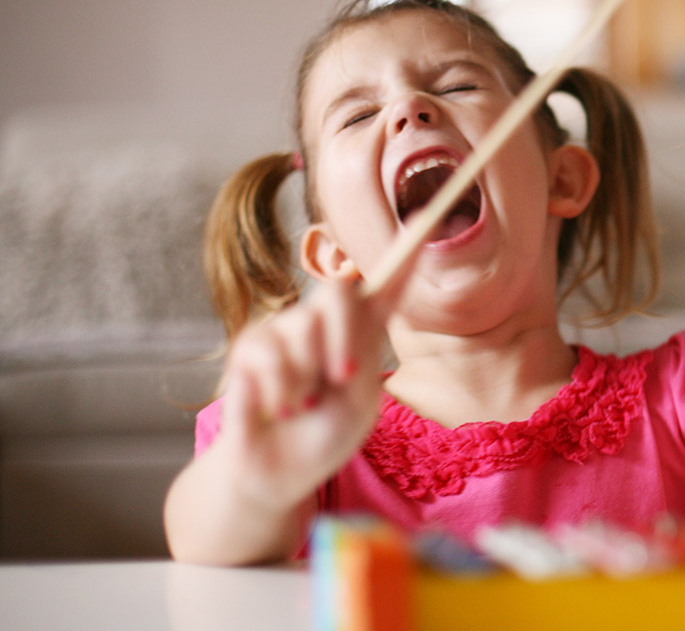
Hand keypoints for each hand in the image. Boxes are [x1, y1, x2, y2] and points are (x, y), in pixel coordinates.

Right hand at [217, 274, 395, 507]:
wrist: (279, 474)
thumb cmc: (324, 438)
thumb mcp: (359, 401)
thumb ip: (361, 349)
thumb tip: (354, 292)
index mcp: (360, 335)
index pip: (383, 289)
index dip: (402, 258)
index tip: (425, 221)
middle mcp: (322, 325)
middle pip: (339, 291)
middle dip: (344, 336)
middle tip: (342, 376)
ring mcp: (284, 332)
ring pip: (303, 328)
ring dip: (307, 380)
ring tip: (302, 405)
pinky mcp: (249, 349)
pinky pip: (268, 355)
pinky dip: (280, 391)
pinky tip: (279, 410)